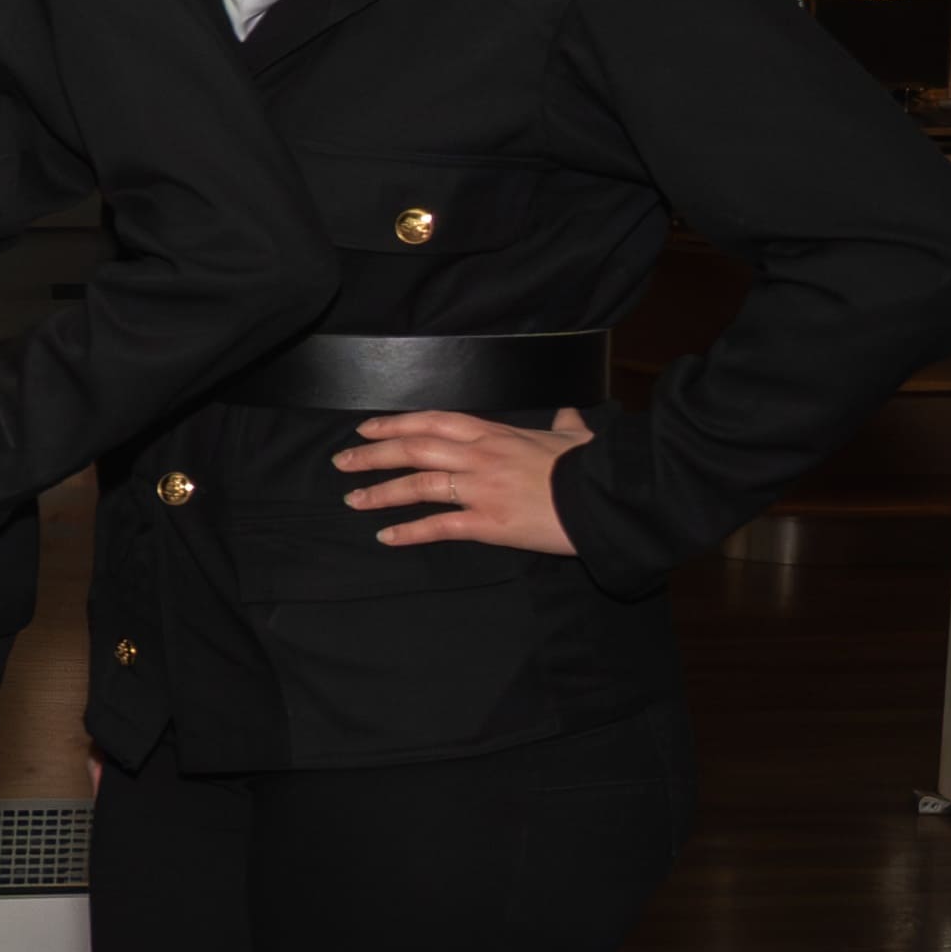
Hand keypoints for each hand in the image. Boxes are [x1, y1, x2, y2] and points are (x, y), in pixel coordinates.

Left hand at [346, 403, 589, 554]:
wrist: (609, 497)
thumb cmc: (594, 467)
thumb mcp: (577, 438)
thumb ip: (565, 425)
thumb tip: (568, 415)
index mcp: (496, 434)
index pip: (433, 422)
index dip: (396, 424)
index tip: (366, 429)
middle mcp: (481, 456)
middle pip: (414, 449)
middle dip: (372, 455)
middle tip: (341, 462)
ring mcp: (481, 489)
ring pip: (417, 486)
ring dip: (379, 493)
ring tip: (353, 500)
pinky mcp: (488, 522)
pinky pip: (439, 526)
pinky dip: (408, 532)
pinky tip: (386, 537)